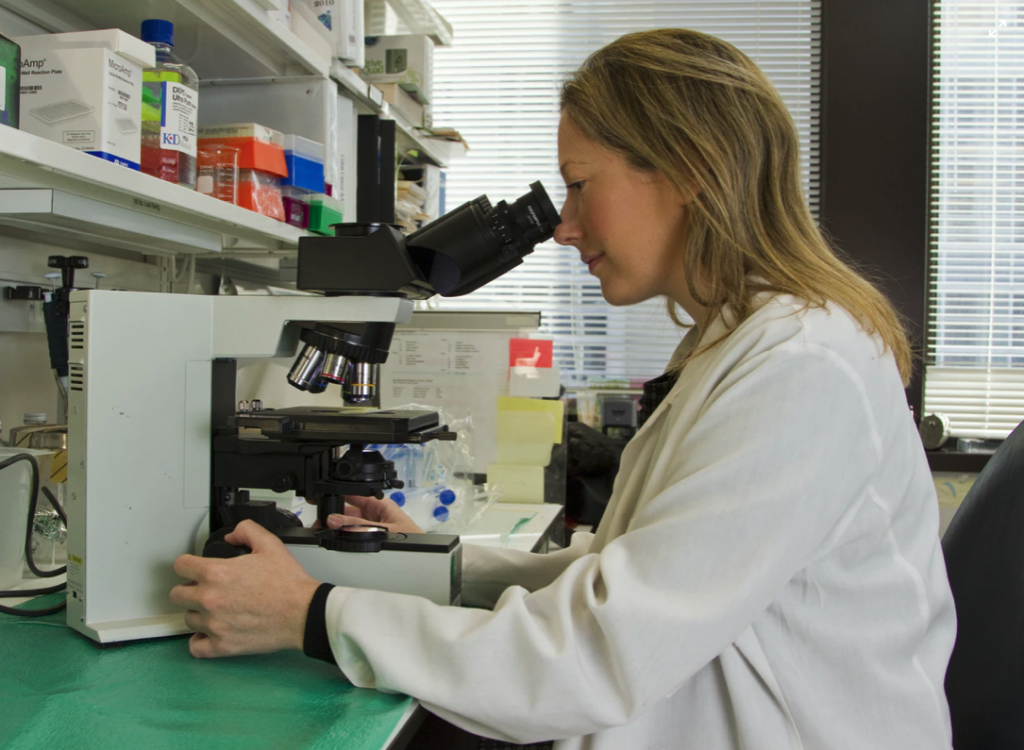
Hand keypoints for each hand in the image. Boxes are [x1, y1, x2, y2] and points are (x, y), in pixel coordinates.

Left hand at [169, 520, 319, 658]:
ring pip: (187, 619)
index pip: (180, 566)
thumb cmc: (288, 584)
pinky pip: (195, 647)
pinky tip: (210, 632)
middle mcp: (210, 599)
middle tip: (204, 589)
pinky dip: (200, 641)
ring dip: (198, 613)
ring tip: (214, 610)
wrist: (303, 613)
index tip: (192, 569)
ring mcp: (214, 624)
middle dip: (189, 589)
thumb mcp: (270, 545)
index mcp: (216, 573)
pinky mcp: (222, 645)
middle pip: (177, 595)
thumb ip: (247, 531)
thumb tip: (232, 534)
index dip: (187, 564)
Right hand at [310, 493, 422, 533]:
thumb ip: (357, 526)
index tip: (321, 499)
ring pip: (349, 522)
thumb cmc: (411, 536)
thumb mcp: (381, 530)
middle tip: (319, 521)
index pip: (353, 494)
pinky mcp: (370, 535)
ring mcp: (371, 523)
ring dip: (337, 526)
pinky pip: (353, 532)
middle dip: (334, 514)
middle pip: (348, 509)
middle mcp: (374, 512)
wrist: (421, 555)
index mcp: (379, 503)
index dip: (337, 494)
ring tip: (323, 530)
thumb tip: (335, 520)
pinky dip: (343, 535)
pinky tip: (334, 538)